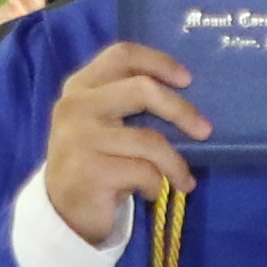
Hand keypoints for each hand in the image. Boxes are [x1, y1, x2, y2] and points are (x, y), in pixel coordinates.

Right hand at [42, 40, 204, 247]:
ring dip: (175, 164)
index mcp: (81, 86)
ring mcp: (80, 138)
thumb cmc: (95, 161)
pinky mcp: (90, 170)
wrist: (62, 211)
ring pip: (149, 140)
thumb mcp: (103, 123)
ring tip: (183, 179)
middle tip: (204, 131)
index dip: (159, 62)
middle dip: (181, 110)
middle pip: (142, 90)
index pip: (122, 55)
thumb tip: (187, 96)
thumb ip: (128, 103)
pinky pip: (144, 172)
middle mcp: (76, 106)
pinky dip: (157, 185)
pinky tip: (152, 193)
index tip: (187, 80)